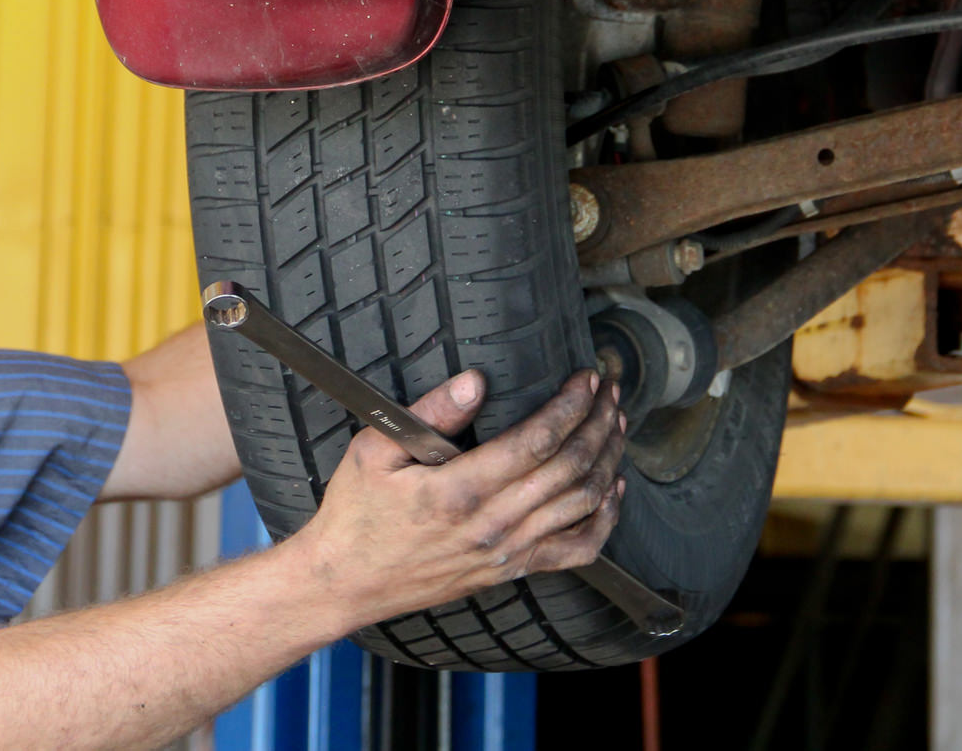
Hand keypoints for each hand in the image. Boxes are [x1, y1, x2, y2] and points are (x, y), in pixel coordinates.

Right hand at [290, 368, 626, 629]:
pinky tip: (613, 491)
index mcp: (460, 491)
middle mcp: (492, 525)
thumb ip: (430, 412)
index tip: (585, 379)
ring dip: (607, 461)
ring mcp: (507, 553)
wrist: (346, 582)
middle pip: (569, 468)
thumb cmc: (355, 513)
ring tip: (615, 425)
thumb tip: (476, 381)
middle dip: (597, 424)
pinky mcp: (511, 571)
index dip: (569, 405)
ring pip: (581, 505)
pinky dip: (605, 520)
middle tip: (609, 392)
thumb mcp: (375, 450)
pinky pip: (576, 551)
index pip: (536, 441)